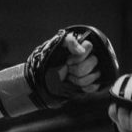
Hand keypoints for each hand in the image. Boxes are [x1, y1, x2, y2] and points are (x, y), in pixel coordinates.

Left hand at [0, 25, 118, 117]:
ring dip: (82, 80)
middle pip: (96, 63)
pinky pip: (95, 87)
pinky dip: (86, 88)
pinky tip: (75, 87)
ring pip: (96, 76)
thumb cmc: (39, 67)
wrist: (35, 88)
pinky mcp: (85, 87)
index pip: (91, 50)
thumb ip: (68, 43)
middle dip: (82, 69)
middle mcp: (81, 60)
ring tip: (69, 80)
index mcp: (74, 48)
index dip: (83, 57)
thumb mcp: (52, 50)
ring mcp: (85, 74)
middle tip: (68, 72)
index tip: (71, 60)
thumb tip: (79, 43)